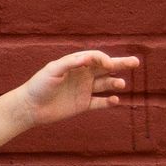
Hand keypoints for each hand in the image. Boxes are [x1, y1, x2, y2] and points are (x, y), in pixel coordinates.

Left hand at [14, 49, 139, 130]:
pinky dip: (109, 102)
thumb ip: (71, 63)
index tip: (108, 65)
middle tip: (135, 62)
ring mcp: (84, 90)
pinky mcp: (83, 105)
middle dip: (120, 64)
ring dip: (115, 83)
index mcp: (75, 65)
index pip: (96, 58)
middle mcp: (82, 76)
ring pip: (105, 85)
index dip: (104, 59)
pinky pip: (100, 102)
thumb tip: (89, 57)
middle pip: (106, 68)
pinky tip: (115, 100)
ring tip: (120, 84)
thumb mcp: (52, 70)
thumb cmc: (39, 85)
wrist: (30, 107)